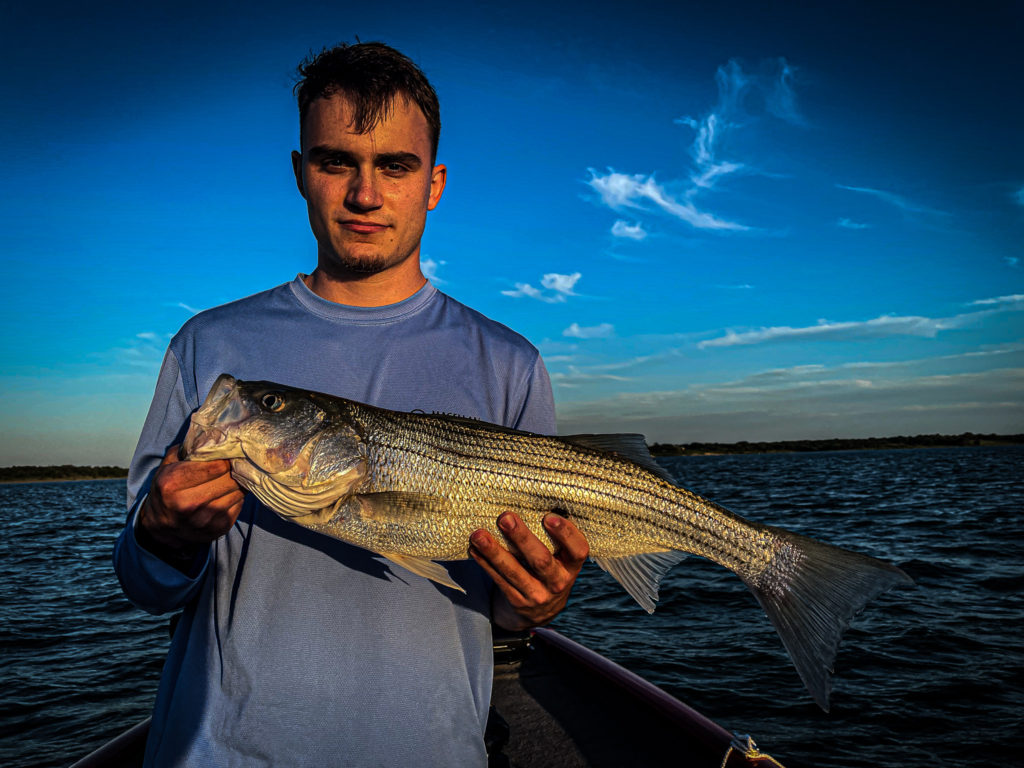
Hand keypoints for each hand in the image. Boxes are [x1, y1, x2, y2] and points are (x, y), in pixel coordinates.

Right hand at [135, 445, 244, 571]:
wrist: (163, 528)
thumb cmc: (167, 490)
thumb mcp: (168, 466)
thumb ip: (188, 449)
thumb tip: (216, 431)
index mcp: (172, 484)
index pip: (216, 465)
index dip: (226, 456)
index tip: (229, 451)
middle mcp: (188, 504)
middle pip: (230, 478)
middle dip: (234, 468)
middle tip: (237, 461)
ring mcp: (205, 520)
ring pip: (238, 491)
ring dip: (239, 481)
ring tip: (234, 474)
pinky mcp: (219, 529)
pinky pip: (239, 504)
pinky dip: (237, 496)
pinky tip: (230, 491)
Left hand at [469, 512, 588, 629]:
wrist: (543, 610)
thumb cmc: (551, 569)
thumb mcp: (561, 557)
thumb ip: (553, 537)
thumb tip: (530, 498)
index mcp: (572, 565)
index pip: (578, 550)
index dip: (566, 534)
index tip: (549, 517)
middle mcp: (558, 582)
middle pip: (541, 561)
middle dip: (522, 538)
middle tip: (505, 518)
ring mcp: (537, 595)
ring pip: (514, 572)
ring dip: (494, 551)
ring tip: (479, 535)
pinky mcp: (517, 602)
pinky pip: (499, 580)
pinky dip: (485, 563)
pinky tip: (474, 549)